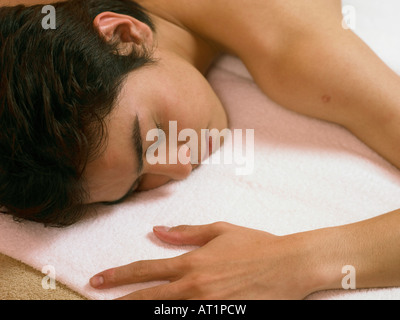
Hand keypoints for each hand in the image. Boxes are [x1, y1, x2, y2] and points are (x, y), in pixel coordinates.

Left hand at [90, 222, 318, 299]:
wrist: (287, 264)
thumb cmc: (255, 244)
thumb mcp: (220, 230)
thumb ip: (186, 232)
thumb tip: (157, 230)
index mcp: (193, 262)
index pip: (147, 270)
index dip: (119, 276)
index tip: (97, 280)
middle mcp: (195, 286)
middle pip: (148, 298)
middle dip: (120, 301)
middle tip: (98, 301)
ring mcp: (208, 305)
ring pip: (166, 313)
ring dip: (142, 311)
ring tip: (121, 309)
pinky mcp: (223, 315)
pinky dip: (174, 319)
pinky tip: (164, 315)